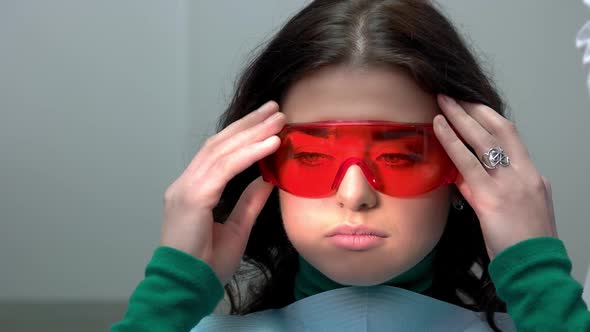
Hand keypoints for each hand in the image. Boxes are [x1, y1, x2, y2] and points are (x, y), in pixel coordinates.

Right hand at [160, 101, 284, 282]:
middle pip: (219, 144)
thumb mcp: (236, 229)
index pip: (219, 153)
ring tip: (276, 118)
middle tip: (275, 108)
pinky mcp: (191, 198)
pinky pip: (224, 169)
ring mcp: (185, 189)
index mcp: (193, 191)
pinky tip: (269, 143)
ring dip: (252, 132)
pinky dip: (248, 154)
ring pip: (221, 150)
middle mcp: (186, 184)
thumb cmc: (205, 265)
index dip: (243, 134)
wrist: (185, 289)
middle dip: (249, 124)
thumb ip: (248, 202)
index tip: (268, 121)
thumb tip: (266, 178)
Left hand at [433, 95, 557, 259]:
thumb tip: (464, 178)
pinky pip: (467, 162)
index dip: (489, 118)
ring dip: (461, 116)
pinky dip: (451, 140)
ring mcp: (509, 183)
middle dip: (474, 109)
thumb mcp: (515, 211)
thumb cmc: (524, 244)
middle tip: (454, 95)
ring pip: (483, 139)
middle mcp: (524, 173)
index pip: (511, 137)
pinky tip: (438, 125)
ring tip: (442, 100)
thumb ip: (489, 191)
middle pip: (499, 129)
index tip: (472, 106)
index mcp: (532, 176)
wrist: (535, 267)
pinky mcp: (491, 196)